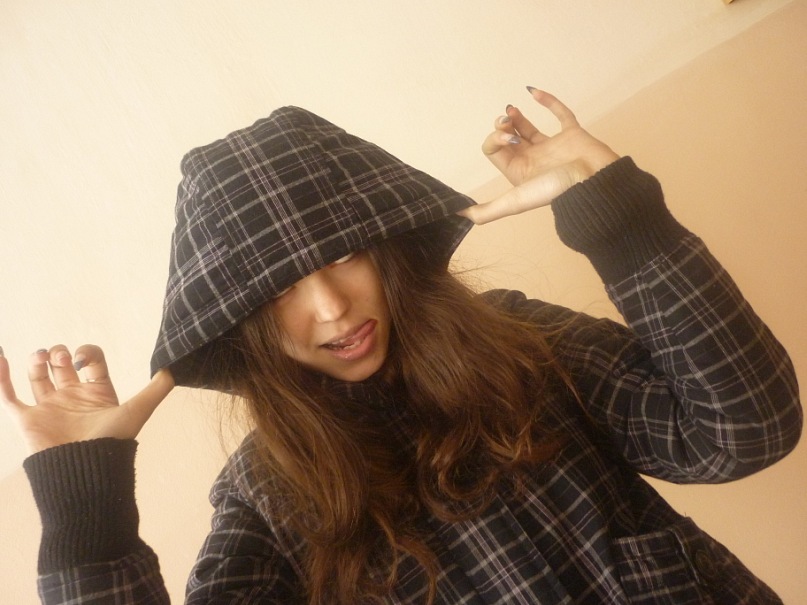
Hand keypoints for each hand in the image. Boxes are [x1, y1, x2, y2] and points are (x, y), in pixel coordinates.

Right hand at [0, 345, 173, 454]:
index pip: (91, 362)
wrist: (84, 471)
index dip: (87, 353)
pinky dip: (1, 377)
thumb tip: (172, 368)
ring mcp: (49, 408)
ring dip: (37, 360)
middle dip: (61, 354)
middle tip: (62, 358)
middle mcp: (73, 397)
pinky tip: (1, 356)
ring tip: (41, 357)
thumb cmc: (112, 442)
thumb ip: (156, 390)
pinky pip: (9, 397)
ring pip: (38, 376)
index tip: (84, 360)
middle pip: (62, 365)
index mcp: (97, 393)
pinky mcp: (28, 420)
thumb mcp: (138, 410)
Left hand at [459, 88, 619, 224]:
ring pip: (528, 128)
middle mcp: (534, 160)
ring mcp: (553, 146)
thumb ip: (488, 210)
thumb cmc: (556, 189)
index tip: (508, 136)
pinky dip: (548, 100)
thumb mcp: (515, 201)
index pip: (496, 149)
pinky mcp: (573, 134)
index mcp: (520, 172)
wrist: (594, 180)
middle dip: (503, 125)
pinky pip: (560, 114)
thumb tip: (458, 212)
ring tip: (511, 110)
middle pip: (508, 138)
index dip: (496, 138)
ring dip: (516, 117)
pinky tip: (532, 91)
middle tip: (508, 119)